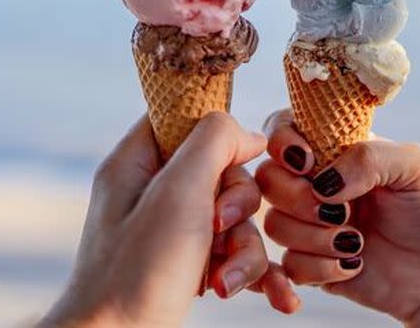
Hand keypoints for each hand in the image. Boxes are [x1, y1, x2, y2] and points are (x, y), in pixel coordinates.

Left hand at [40, 112, 299, 327]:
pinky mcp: (191, 269)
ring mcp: (173, 234)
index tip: (235, 162)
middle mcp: (155, 194)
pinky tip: (282, 299)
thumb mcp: (177, 192)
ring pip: (237, 220)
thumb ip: (214, 143)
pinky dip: (257, 275)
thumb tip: (247, 133)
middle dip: (238, 208)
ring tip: (226, 282)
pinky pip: (238, 257)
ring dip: (246, 252)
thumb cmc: (136, 274)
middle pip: (225, 173)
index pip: (185, 119)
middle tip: (218, 228)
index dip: (219, 135)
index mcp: (138, 163)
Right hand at [257, 109, 419, 327]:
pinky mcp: (313, 265)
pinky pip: (289, 265)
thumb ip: (368, 158)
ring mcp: (312, 224)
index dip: (283, 142)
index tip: (309, 162)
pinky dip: (320, 267)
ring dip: (314, 236)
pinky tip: (355, 264)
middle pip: (269, 179)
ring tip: (355, 241)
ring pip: (276, 223)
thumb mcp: (415, 165)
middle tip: (339, 211)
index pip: (284, 129)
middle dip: (298, 197)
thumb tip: (324, 182)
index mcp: (335, 150)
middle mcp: (317, 183)